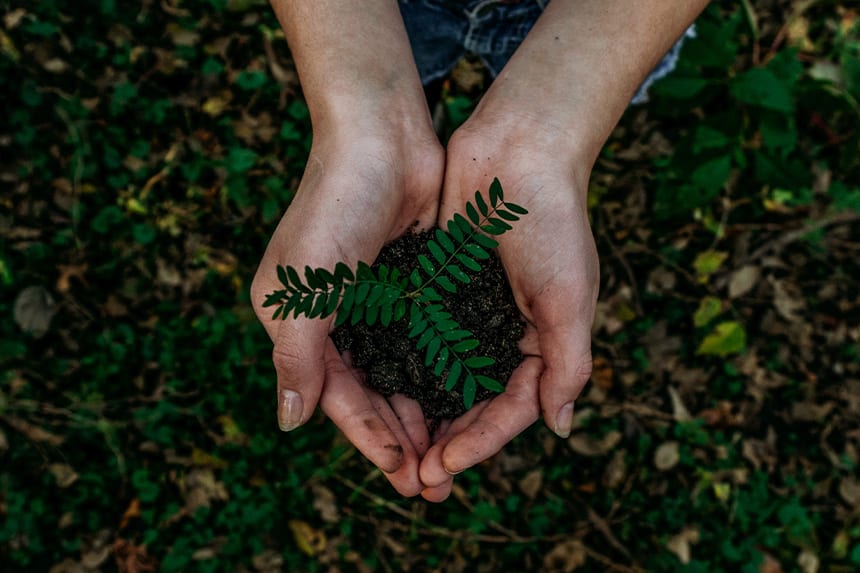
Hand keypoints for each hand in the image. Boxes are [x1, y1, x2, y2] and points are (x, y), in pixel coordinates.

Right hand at [250, 129, 443, 495]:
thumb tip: (289, 422)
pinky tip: (464, 401)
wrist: (382, 137)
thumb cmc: (334, 206)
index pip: (336, 395)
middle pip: (371, 393)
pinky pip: (426, 341)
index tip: (402, 472)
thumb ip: (297, 356)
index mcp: (299, 322)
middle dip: (400, 437)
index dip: (368, 436)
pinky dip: (441, 373)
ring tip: (452, 454)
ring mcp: (376, 303)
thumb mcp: (304, 287)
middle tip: (433, 482)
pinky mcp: (411, 285)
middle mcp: (336, 318)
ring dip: (423, 414)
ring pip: (401, 374)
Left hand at [418, 118, 599, 500]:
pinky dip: (402, 367)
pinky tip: (378, 392)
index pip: (511, 409)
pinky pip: (418, 337)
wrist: (518, 150)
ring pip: (440, 378)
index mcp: (541, 342)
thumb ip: (568, 364)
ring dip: (421, 415)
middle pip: (472, 403)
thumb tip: (559, 428)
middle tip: (415, 479)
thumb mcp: (570, 297)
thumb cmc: (553, 222)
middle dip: (447, 442)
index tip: (445, 466)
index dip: (481, 442)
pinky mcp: (437, 288)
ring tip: (394, 451)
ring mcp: (468, 312)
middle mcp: (503, 334)